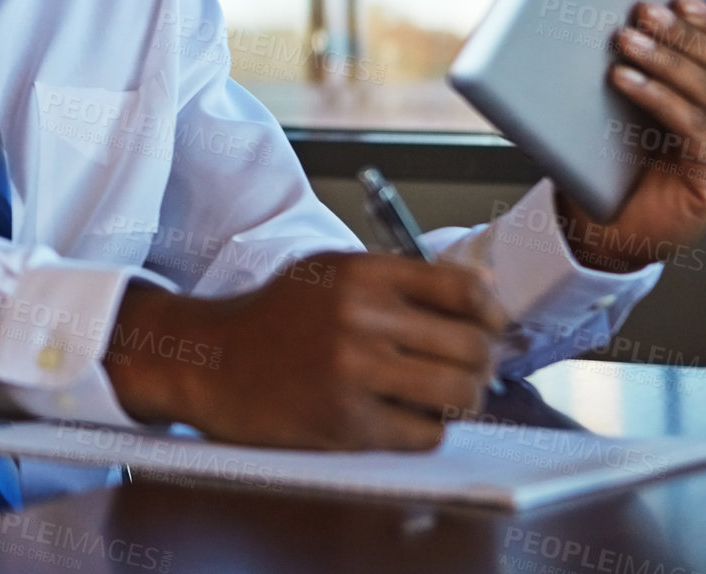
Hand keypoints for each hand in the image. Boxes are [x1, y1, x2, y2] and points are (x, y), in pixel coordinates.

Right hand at [104, 252, 506, 450]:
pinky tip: (405, 416)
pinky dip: (426, 429)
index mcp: (359, 272)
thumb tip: (478, 296)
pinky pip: (425, 433)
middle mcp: (359, 316)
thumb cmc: (276, 318)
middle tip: (470, 368)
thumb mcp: (330, 272)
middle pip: (470, 345)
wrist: (215, 361)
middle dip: (482, 362)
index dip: (490, 312)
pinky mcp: (347, 422)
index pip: (461, 288)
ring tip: (444, 395)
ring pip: (458, 393)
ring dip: (463, 399)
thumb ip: (396, 279)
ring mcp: (353, 371)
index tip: (491, 325)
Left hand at [556, 0, 705, 270]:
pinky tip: (624, 79)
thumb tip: (624, 15)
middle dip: (678, 34)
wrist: (612, 224)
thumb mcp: (639, 101)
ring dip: (662, 59)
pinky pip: (692, 123)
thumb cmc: (622, 158)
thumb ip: (648, 63)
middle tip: (641, 12)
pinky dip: (657, 96)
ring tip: (624, 41)